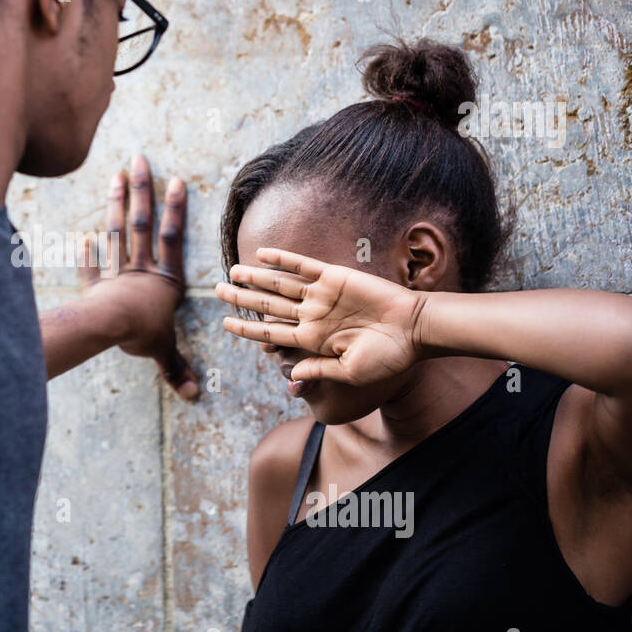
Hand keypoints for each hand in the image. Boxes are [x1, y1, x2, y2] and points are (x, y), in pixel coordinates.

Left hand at [78, 155, 197, 399]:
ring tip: (114, 177)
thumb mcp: (163, 350)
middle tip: (138, 159)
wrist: (110, 328)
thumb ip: (176, 368)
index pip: (173, 238)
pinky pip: (90, 265)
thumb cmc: (142, 334)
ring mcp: (115, 273)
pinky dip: (85, 251)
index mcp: (163, 280)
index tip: (176, 180)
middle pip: (143, 223)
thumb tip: (194, 395)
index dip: (176, 209)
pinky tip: (81, 235)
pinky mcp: (94, 285)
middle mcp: (141, 270)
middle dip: (142, 190)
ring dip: (115, 205)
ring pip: (117, 232)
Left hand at [215, 248, 427, 384]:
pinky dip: (282, 259)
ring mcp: (322, 296)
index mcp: (312, 341)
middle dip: (242, 299)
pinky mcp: (335, 277)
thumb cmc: (388, 357)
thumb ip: (319, 370)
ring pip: (280, 284)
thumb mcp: (351, 372)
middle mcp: (312, 316)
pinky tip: (261, 254)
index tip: (225, 323)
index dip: (247, 328)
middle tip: (216, 291)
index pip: (271, 333)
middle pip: (268, 306)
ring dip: (255, 278)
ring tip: (230, 272)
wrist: (415, 330)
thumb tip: (291, 376)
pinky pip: (303, 266)